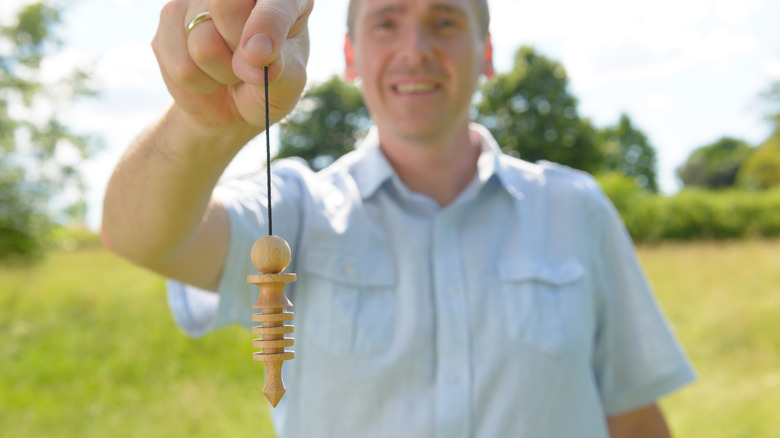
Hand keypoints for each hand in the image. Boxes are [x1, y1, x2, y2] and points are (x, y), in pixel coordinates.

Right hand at [153, 0, 312, 130]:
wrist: (232, 105)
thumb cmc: (269, 87)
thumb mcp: (288, 84)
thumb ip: (279, 68)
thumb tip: (253, 54)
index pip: (272, 0)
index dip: (266, 24)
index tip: (263, 55)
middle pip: (226, 6)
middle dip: (238, 50)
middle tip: (249, 66)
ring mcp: (198, 1)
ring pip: (201, 42)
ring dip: (221, 72)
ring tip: (230, 72)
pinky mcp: (170, 20)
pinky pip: (181, 66)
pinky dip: (199, 83)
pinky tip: (207, 73)